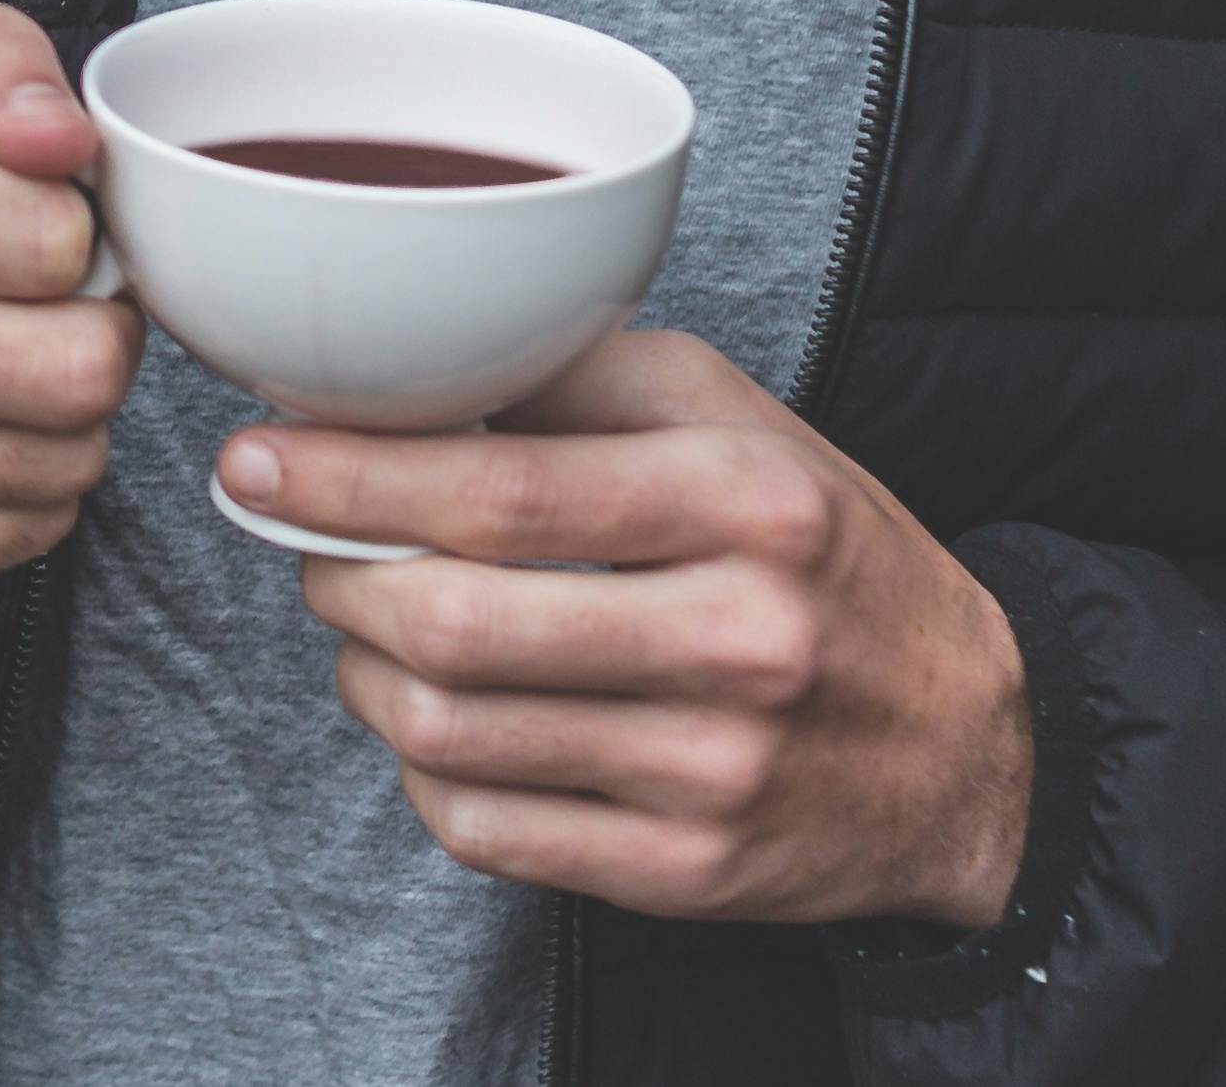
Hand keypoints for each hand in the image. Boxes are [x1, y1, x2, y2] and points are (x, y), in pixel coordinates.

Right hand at [0, 0, 140, 662]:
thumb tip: (63, 138)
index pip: (46, 231)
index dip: (64, 224)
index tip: (20, 222)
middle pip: (75, 363)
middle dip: (88, 329)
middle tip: (39, 309)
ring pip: (66, 456)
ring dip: (62, 414)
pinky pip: (30, 527)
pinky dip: (23, 483)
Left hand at [235, 329, 1029, 929]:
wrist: (969, 748)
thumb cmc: (822, 556)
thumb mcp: (735, 421)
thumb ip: (573, 374)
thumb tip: (398, 351)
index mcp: (748, 504)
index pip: (497, 493)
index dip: (345, 476)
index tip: (256, 458)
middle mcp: (740, 640)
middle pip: (450, 622)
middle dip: (334, 574)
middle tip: (313, 542)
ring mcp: (713, 773)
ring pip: (445, 730)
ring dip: (365, 670)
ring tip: (372, 625)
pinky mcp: (688, 874)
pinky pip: (483, 828)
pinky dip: (423, 769)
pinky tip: (440, 719)